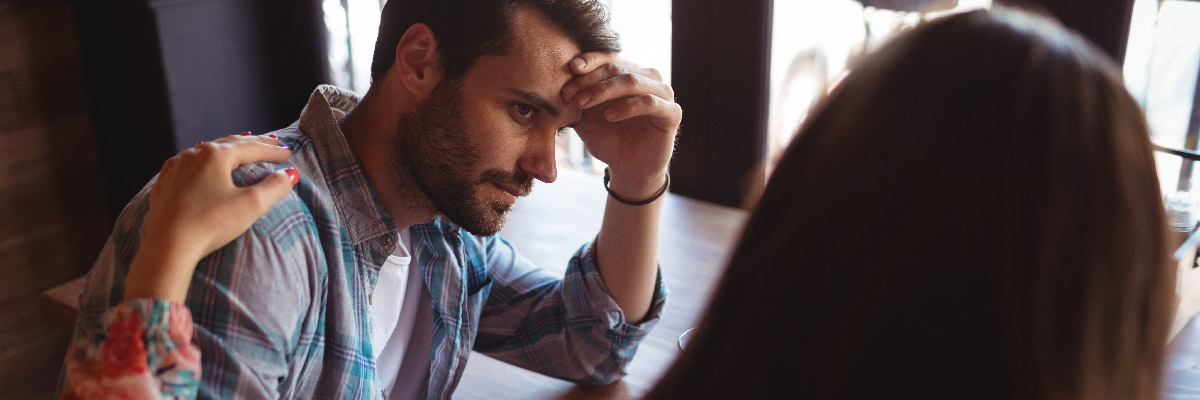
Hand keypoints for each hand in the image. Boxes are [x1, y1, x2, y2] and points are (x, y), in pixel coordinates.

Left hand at [124, 133, 295, 302]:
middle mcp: (193, 154)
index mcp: (215, 155)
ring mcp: (175, 167)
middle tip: (271, 141)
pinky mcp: (164, 183)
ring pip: (207, 150)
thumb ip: (274, 187)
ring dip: (227, 148)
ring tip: (240, 143)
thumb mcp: (251, 205)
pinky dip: (205, 160)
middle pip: (229, 143)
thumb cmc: (211, 223)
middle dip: (252, 143)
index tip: (288, 151)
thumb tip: (289, 174)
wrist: (167, 246)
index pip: (251, 148)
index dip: (272, 150)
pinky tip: (203, 160)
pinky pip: (189, 163)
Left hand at [560, 53, 680, 198]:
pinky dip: (628, 107)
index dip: (589, 61)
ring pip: (633, 81)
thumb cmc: (608, 138)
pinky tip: (609, 116)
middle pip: (617, 69)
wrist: (628, 169)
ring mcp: (663, 94)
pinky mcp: (672, 113)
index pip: (609, 59)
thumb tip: (555, 79)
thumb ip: (576, 97)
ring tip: (582, 104)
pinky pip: (650, 103)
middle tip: (568, 94)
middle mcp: (648, 78)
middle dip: (590, 80)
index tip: (569, 68)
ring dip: (604, 90)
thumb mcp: (585, 116)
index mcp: (629, 72)